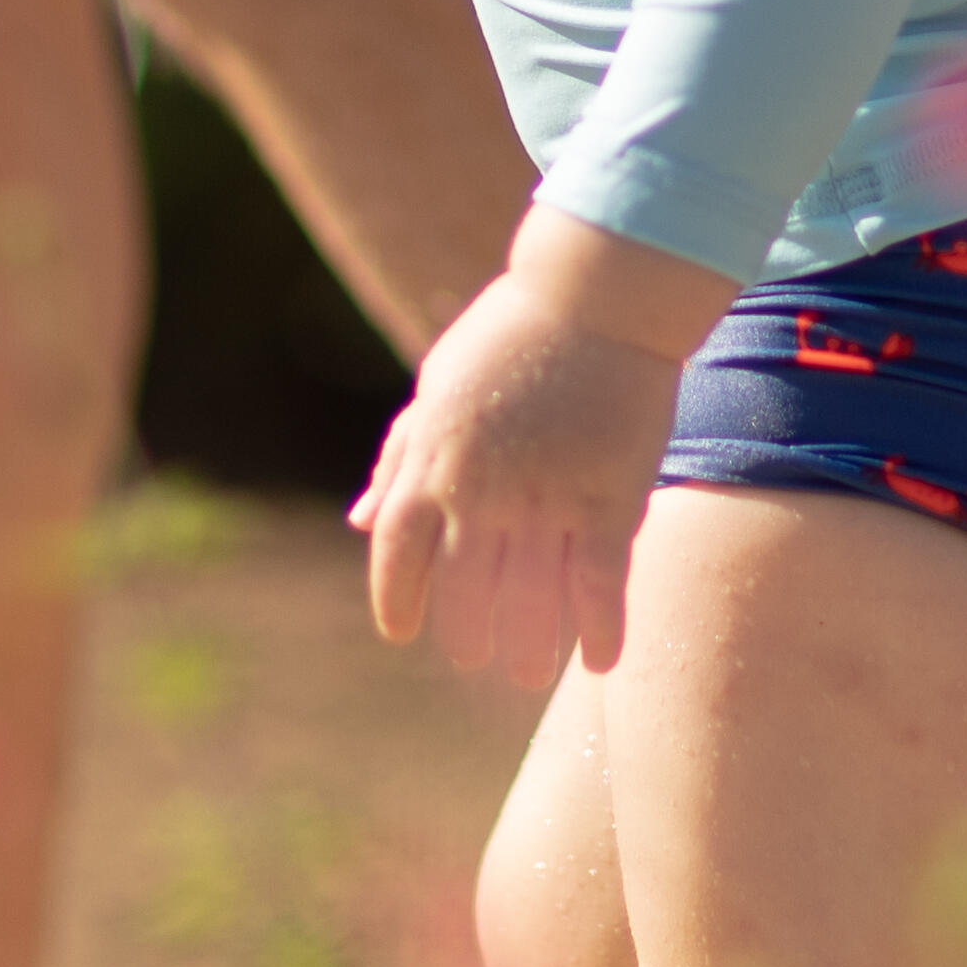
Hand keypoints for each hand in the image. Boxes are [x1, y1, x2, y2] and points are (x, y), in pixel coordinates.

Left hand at [354, 211, 737, 688]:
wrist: (597, 293)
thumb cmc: (510, 335)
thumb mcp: (437, 388)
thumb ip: (399, 458)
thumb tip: (358, 522)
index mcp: (431, 460)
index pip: (397, 556)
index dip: (396, 602)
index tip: (403, 632)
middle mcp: (480, 489)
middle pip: (463, 595)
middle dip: (466, 638)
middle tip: (477, 658)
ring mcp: (545, 497)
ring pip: (529, 603)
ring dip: (529, 650)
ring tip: (528, 673)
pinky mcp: (608, 496)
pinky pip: (600, 582)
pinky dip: (599, 628)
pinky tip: (601, 660)